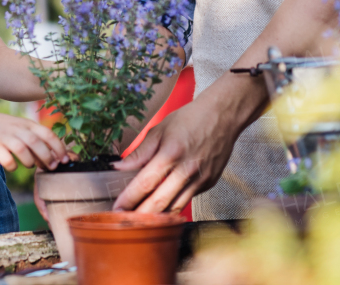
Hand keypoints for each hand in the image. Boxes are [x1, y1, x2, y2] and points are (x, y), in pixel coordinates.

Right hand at [0, 111, 70, 171]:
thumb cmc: (6, 129)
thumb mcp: (23, 127)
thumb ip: (38, 139)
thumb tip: (56, 158)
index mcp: (28, 124)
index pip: (48, 134)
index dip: (59, 148)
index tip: (65, 160)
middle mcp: (17, 129)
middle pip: (36, 142)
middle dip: (47, 157)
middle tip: (51, 167)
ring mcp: (5, 137)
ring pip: (22, 149)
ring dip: (30, 161)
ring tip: (30, 165)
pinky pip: (6, 158)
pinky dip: (12, 165)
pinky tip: (13, 166)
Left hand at [111, 97, 241, 212]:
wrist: (222, 116)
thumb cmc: (190, 119)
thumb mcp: (160, 129)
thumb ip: (139, 152)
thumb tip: (119, 166)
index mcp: (170, 153)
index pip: (145, 183)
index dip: (129, 198)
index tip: (117, 208)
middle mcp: (186, 170)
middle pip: (159, 202)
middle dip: (140, 216)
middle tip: (125, 223)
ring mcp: (200, 180)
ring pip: (175, 208)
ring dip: (157, 218)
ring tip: (140, 223)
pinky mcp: (208, 184)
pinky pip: (187, 200)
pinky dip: (173, 206)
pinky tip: (162, 208)